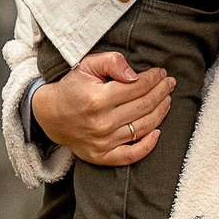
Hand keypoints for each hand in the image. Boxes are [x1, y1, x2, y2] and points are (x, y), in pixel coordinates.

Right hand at [30, 50, 175, 166]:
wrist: (50, 115)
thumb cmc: (72, 87)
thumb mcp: (86, 66)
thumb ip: (111, 62)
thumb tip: (134, 74)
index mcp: (98, 99)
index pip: (137, 87)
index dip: (153, 78)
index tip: (161, 72)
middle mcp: (102, 123)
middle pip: (144, 106)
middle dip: (161, 92)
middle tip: (169, 84)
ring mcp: (102, 142)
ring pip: (143, 128)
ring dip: (160, 113)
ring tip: (167, 100)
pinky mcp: (101, 156)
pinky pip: (131, 155)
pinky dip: (148, 146)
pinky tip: (158, 132)